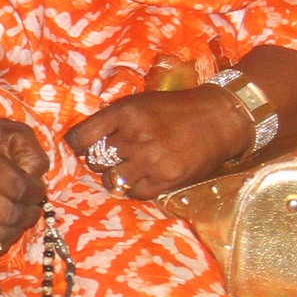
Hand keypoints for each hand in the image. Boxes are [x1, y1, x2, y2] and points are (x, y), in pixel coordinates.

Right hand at [0, 118, 48, 257]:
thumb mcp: (10, 131)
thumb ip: (31, 152)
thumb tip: (37, 181)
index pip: (18, 186)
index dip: (36, 192)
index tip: (37, 188)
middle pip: (9, 214)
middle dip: (29, 212)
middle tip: (31, 205)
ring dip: (18, 228)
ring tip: (19, 215)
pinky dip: (2, 240)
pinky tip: (4, 226)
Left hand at [63, 87, 250, 199]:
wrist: (218, 119)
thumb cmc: (175, 109)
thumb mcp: (140, 103)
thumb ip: (113, 120)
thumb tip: (82, 142)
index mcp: (124, 112)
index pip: (79, 138)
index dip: (78, 145)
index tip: (85, 147)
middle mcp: (134, 136)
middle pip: (94, 161)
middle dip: (101, 161)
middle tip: (117, 156)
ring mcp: (149, 160)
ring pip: (111, 180)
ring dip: (117, 177)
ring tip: (131, 168)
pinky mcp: (165, 180)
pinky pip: (134, 193)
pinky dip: (136, 188)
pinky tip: (147, 176)